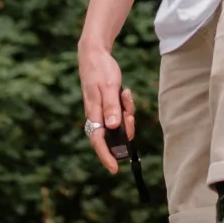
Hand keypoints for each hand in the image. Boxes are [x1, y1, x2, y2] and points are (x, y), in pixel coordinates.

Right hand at [77, 42, 132, 170]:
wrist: (94, 53)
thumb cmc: (100, 69)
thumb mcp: (108, 87)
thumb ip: (111, 107)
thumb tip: (113, 127)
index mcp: (93, 112)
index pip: (98, 140)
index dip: (106, 156)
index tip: (115, 169)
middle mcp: (95, 114)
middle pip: (111, 134)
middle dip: (125, 129)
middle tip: (130, 115)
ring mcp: (101, 109)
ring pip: (118, 123)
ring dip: (126, 113)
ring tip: (125, 95)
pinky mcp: (106, 103)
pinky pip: (119, 112)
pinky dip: (125, 105)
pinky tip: (124, 92)